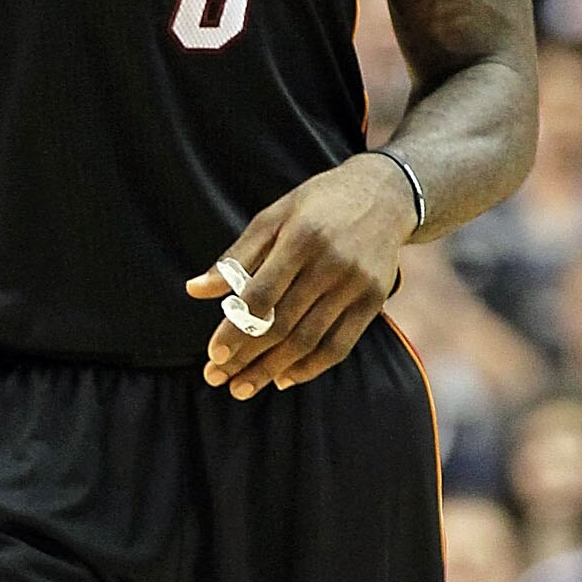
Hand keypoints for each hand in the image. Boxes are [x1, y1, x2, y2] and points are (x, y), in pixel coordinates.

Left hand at [187, 157, 415, 398]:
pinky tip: (283, 379)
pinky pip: (339, 346)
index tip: (214, 354)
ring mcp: (355, 285)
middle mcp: (331, 264)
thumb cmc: (318, 205)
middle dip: (246, 357)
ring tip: (242, 387)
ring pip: (308, 341)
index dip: (235, 329)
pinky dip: (310, 368)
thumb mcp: (274, 217)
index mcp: (301, 238)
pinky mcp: (373, 301)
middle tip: (217, 378)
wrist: (385, 194)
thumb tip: (195, 290)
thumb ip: (237, 256)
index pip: (262, 295)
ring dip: (272, 370)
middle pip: (283, 324)